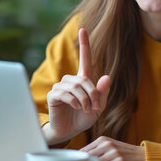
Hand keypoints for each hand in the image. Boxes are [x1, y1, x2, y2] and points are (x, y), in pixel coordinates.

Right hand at [43, 28, 110, 144]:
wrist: (69, 131)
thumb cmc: (83, 118)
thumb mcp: (98, 106)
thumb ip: (102, 92)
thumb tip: (107, 76)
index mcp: (82, 80)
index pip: (84, 58)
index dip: (84, 44)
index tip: (83, 29)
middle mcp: (70, 80)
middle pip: (84, 79)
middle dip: (93, 93)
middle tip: (96, 107)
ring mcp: (60, 86)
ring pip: (76, 86)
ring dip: (85, 99)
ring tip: (87, 109)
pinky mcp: (53, 95)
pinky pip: (66, 93)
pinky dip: (75, 101)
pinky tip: (77, 107)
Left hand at [81, 136, 145, 160]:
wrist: (144, 157)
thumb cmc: (125, 154)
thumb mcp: (110, 148)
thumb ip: (97, 152)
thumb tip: (81, 160)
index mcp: (102, 140)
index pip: (84, 150)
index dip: (78, 160)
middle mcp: (107, 144)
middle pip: (88, 156)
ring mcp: (114, 152)